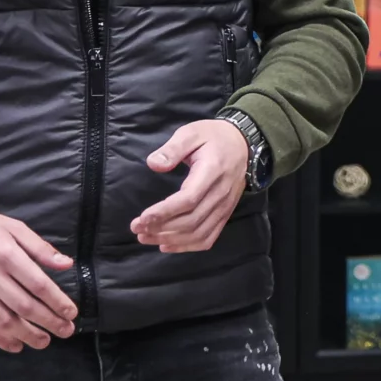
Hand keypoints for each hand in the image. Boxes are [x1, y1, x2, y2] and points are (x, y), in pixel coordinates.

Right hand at [0, 209, 77, 352]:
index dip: (58, 302)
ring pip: (4, 321)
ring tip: (44, 342)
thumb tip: (66, 264)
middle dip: (49, 322)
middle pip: (25, 306)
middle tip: (66, 331)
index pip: (38, 285)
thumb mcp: (12, 226)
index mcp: (6, 254)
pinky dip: (0, 339)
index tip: (71, 313)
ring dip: (28, 335)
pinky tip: (16, 345)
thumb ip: (40, 247)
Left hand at [132, 119, 249, 252]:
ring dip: (171, 240)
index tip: (142, 218)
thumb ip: (172, 148)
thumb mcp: (191, 133)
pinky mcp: (225, 215)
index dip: (164, 212)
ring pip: (198, 233)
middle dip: (161, 229)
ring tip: (146, 238)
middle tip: (136, 229)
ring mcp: (225, 207)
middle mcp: (220, 194)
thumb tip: (153, 164)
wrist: (244, 144)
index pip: (188, 199)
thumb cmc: (213, 137)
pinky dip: (187, 247)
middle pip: (191, 221)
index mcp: (212, 172)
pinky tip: (167, 246)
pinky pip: (208, 237)